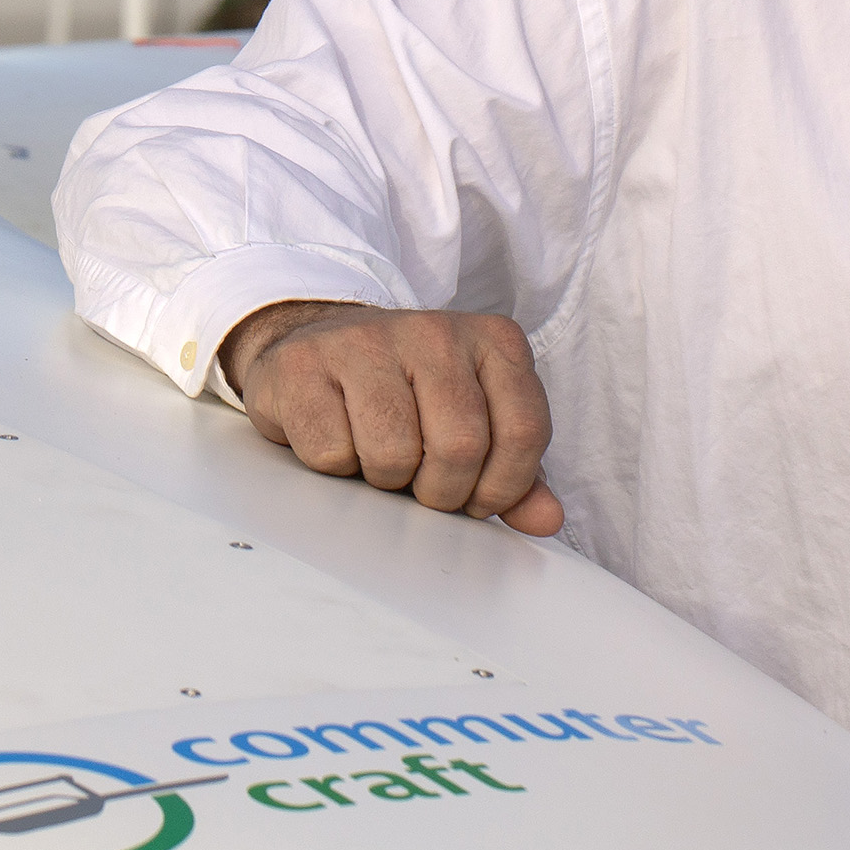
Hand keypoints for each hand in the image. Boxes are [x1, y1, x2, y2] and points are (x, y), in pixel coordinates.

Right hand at [220, 302, 563, 536]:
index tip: (476, 497)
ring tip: (379, 459)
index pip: (525, 431)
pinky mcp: (303, 364)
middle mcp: (435, 330)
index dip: (503, 486)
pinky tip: (338, 438)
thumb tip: (546, 519)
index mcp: (493, 341)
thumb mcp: (475, 426)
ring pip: (393, 452)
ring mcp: (365, 340)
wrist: (318, 349)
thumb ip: (516, 473)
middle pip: (460, 446)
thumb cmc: (408, 398)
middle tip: (421, 485)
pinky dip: (334, 467)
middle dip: (440, 491)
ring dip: (385, 480)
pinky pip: (331, 452)